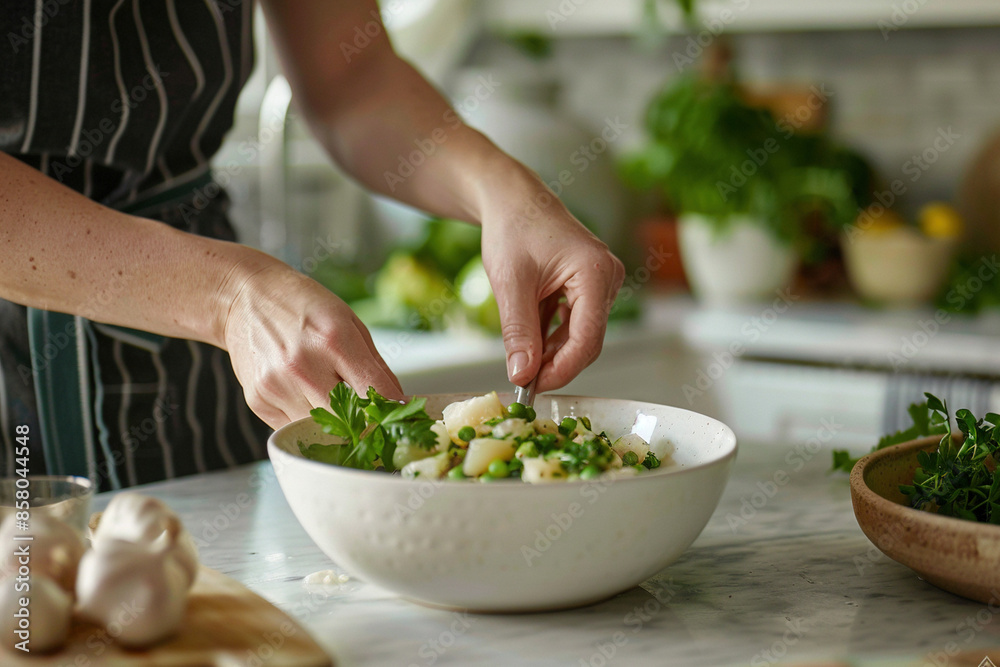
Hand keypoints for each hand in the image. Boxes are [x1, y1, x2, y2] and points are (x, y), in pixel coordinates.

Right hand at [221, 262, 402, 427]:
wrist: (244, 297)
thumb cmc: (303, 306)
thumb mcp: (349, 322)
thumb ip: (375, 366)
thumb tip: (398, 403)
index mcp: (334, 339)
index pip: (376, 391)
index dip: (393, 411)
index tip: (400, 418)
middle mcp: (303, 365)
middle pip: (349, 420)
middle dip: (365, 424)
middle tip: (370, 421)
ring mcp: (277, 386)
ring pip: (320, 430)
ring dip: (334, 426)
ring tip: (333, 405)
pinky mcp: (258, 401)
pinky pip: (293, 428)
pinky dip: (306, 421)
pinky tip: (304, 397)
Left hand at [481, 189, 624, 392]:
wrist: (512, 200)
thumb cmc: (512, 228)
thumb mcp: (510, 284)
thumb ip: (518, 331)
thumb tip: (522, 374)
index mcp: (595, 272)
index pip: (587, 337)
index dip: (562, 368)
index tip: (533, 386)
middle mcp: (607, 277)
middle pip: (588, 339)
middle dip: (556, 363)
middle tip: (524, 380)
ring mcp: (602, 281)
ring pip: (580, 333)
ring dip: (552, 351)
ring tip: (522, 361)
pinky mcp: (590, 286)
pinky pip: (575, 321)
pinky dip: (552, 335)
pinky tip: (530, 341)